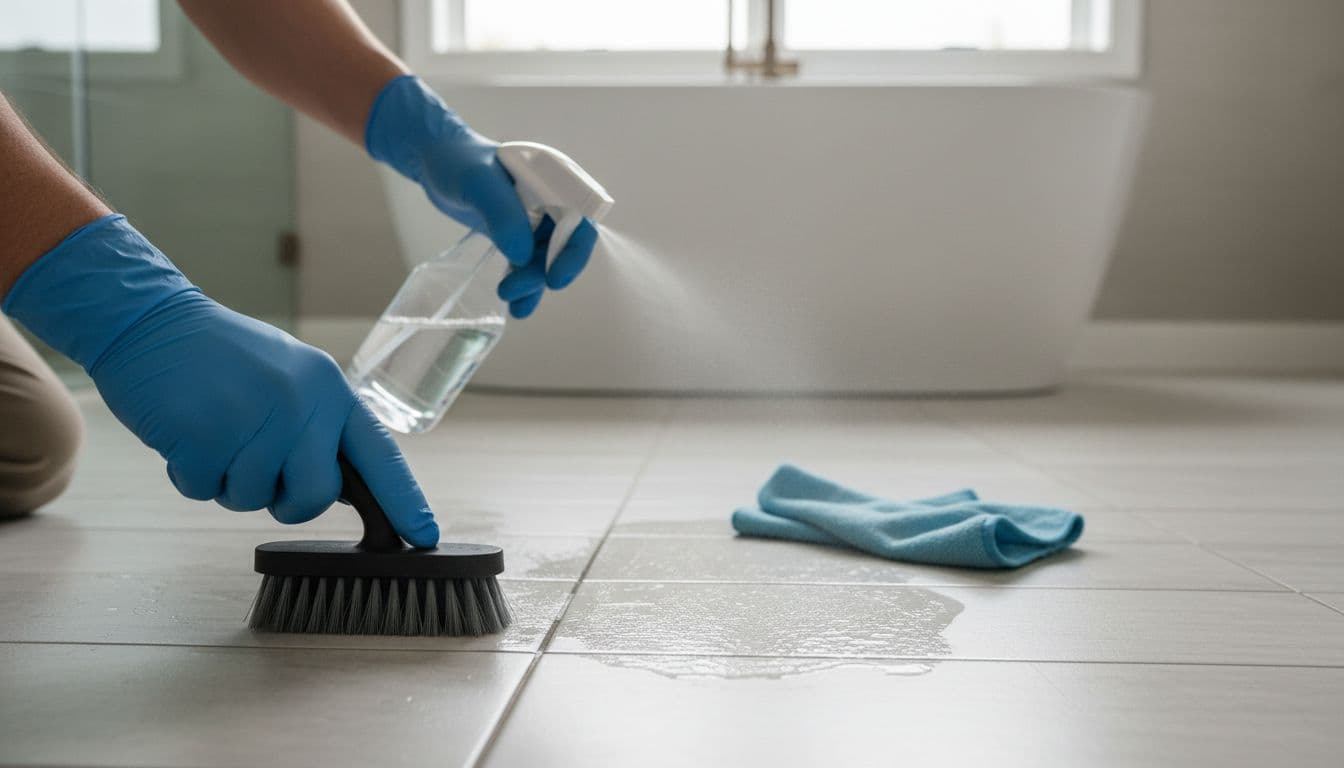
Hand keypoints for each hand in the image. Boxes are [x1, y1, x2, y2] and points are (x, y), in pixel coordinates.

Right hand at [2, 215, 438, 546]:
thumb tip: (340, 488)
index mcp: (329, 390)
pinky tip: (186, 432)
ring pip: (253, 500)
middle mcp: (300, 404)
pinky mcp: (204, 436)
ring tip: (215, 431)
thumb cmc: (223, 360)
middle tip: (259, 470)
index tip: (426, 535)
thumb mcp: (292, 379)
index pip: (380, 454)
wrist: (151, 322)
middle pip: (313, 497)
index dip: (404, 500)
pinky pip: (204, 491)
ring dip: (228, 481)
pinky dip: (190, 474)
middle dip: (285, 501)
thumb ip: (319, 428)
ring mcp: (253, 419)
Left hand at [364, 75, 597, 317]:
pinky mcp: (517, 232)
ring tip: (509, 301)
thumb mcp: (479, 183)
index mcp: (555, 180)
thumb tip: (523, 257)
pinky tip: (516, 306)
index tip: (554, 278)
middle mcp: (551, 200)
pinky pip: (528, 263)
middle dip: (543, 272)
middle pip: (564, 245)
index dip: (574, 251)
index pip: (581, 219)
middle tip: (512, 290)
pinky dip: (524, 284)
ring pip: (545, 259)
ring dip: (532, 283)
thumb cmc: (458, 160)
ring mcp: (535, 218)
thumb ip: (503, 215)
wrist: (433, 158)